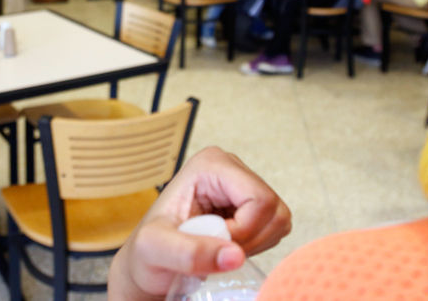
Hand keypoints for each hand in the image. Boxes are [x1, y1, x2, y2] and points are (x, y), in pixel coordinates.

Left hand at [108, 147, 290, 300]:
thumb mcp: (155, 250)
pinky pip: (277, 228)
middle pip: (274, 208)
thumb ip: (189, 253)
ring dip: (255, 244)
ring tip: (220, 247)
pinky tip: (229, 245)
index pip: (258, 199)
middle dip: (250, 239)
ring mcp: (243, 185)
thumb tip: (234, 255)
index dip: (244, 230)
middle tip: (216, 249)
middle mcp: (231, 167)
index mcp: (210, 164)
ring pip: (280, 219)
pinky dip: (258, 245)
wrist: (149, 264)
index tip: (214, 242)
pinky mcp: (252, 205)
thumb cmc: (147, 252)